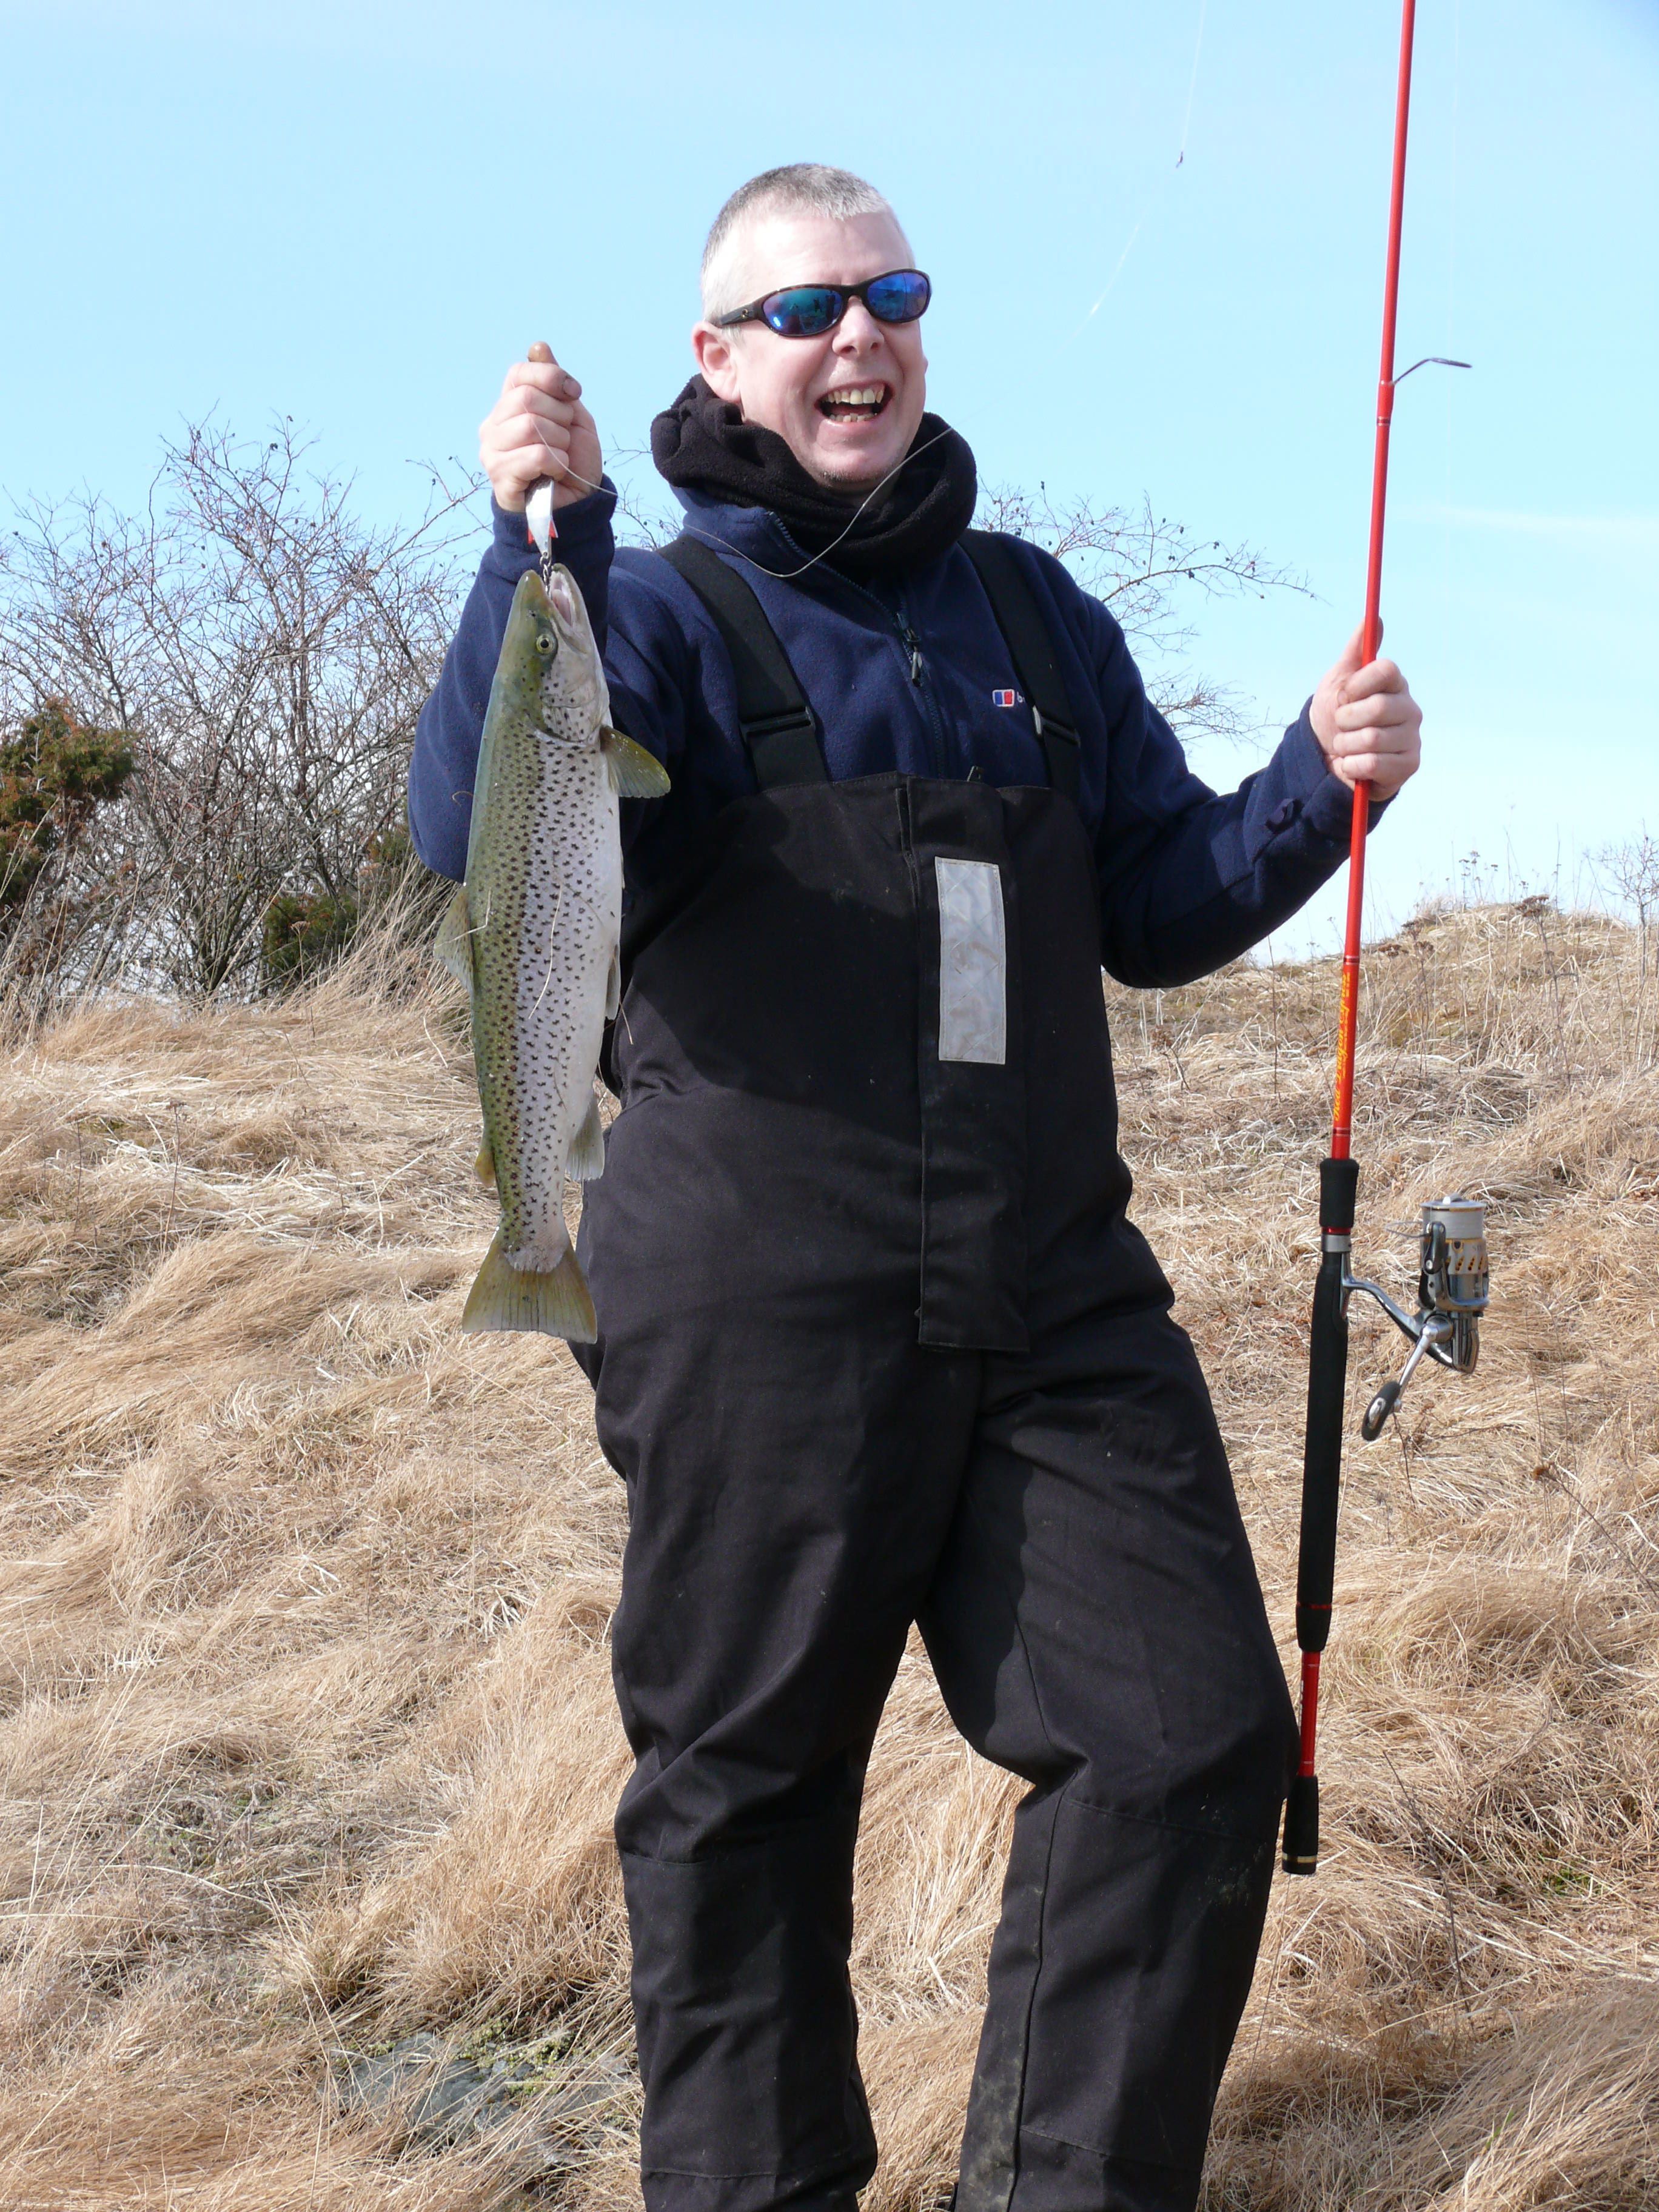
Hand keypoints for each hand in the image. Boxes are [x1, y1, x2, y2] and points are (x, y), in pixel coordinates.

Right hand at [478, 343, 602, 513]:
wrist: (579, 503)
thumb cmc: (573, 459)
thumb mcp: (571, 415)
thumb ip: (553, 383)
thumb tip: (538, 347)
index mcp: (508, 407)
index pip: (519, 373)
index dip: (551, 378)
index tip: (573, 394)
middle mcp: (493, 426)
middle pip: (526, 398)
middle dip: (560, 416)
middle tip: (565, 437)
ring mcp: (492, 453)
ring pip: (530, 426)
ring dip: (560, 442)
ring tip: (560, 457)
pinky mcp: (501, 478)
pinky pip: (535, 455)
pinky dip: (557, 462)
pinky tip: (556, 472)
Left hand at [1309, 624, 1421, 800]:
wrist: (1328, 758)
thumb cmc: (1336, 715)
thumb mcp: (1339, 679)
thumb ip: (1356, 650)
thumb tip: (1372, 618)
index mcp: (1394, 684)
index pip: (1386, 670)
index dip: (1358, 684)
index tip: (1343, 696)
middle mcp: (1409, 708)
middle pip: (1378, 707)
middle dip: (1346, 719)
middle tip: (1341, 725)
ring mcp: (1412, 737)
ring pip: (1372, 738)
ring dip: (1345, 745)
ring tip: (1345, 746)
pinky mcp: (1409, 765)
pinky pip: (1373, 764)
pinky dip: (1351, 766)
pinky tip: (1351, 764)